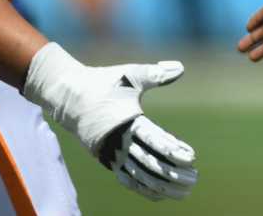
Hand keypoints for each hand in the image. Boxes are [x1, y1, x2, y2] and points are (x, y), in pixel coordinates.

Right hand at [22, 43, 197, 200]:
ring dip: (162, 185)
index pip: (153, 139)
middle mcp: (118, 142)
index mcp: (126, 122)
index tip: (190, 157)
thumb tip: (181, 68)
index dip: (172, 149)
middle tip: (194, 178)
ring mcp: (111, 154)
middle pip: (149, 163)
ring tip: (185, 191)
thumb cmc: (103, 82)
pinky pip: (127, 179)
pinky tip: (161, 195)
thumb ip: (157, 74)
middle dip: (173, 173)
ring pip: (139, 177)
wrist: (68, 96)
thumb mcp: (131, 74)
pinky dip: (144, 188)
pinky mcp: (106, 160)